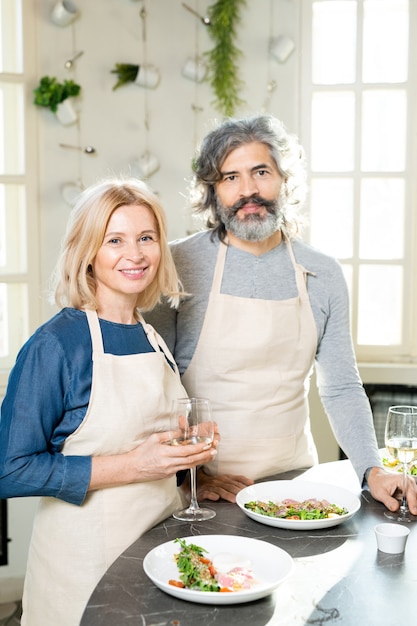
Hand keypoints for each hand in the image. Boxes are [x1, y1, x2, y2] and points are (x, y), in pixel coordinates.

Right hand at [90, 431, 216, 490]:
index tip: (206, 444)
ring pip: (189, 465)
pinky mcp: (169, 475)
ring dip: (202, 460)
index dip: (197, 448)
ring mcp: (170, 471)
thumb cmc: (142, 452)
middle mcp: (169, 464)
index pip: (185, 451)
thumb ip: (170, 435)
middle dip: (204, 455)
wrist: (132, 468)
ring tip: (211, 454)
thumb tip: (183, 430)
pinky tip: (199, 459)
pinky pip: (184, 468)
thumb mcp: (155, 438)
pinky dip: (193, 463)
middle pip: (191, 460)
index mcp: (165, 453)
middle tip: (214, 450)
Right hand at [193, 469, 253, 502]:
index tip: (251, 486)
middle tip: (244, 496)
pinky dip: (211, 495)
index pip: (236, 479)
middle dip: (237, 490)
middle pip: (230, 485)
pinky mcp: (203, 492)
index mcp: (225, 478)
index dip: (243, 482)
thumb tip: (251, 483)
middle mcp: (219, 481)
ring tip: (234, 499)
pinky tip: (215, 497)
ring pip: (220, 490)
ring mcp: (211, 486)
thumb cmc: (213, 483)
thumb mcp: (226, 480)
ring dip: (227, 494)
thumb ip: (238, 481)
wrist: (196, 483)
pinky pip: (207, 493)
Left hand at [367, 466, 416, 514]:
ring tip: (408, 511)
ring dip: (412, 505)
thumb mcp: (380, 493)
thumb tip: (395, 508)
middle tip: (411, 513)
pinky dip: (410, 504)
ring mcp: (410, 486)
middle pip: (415, 496)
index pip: (411, 493)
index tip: (414, 511)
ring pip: (415, 498)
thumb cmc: (377, 483)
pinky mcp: (409, 491)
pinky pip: (412, 499)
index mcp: (402, 480)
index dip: (413, 503)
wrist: (376, 478)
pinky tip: (406, 507)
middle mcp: (408, 482)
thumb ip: (388, 501)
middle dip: (413, 505)